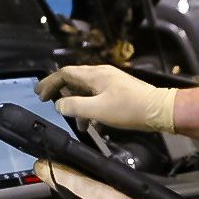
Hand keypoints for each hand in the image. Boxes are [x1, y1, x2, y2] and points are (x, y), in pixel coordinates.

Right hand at [36, 65, 177, 133]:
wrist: (159, 110)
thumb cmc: (130, 109)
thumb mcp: (98, 110)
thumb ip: (75, 107)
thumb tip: (59, 105)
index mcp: (95, 75)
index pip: (65, 73)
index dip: (50, 83)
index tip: (40, 94)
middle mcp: (101, 75)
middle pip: (74, 80)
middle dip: (60, 91)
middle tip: (47, 101)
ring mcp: (111, 83)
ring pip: (85, 91)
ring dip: (76, 104)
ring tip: (75, 122)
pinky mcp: (118, 92)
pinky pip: (96, 97)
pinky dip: (89, 109)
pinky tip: (92, 124)